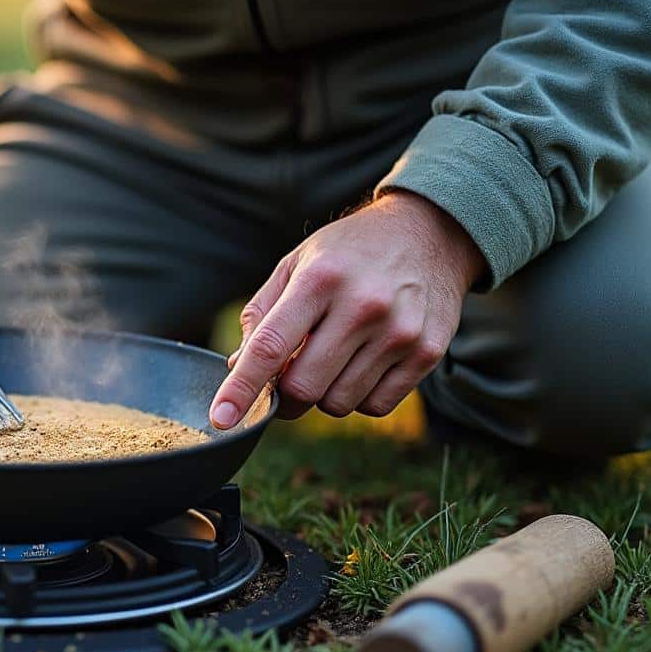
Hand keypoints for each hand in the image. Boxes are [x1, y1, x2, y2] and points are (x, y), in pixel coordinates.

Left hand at [209, 190, 485, 428]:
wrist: (430, 232)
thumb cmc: (349, 251)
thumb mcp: (297, 263)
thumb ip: (262, 314)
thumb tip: (238, 367)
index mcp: (320, 280)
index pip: (271, 347)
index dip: (242, 389)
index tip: (220, 419)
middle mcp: (362, 306)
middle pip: (304, 388)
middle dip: (286, 394)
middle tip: (289, 378)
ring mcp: (399, 332)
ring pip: (338, 403)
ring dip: (324, 394)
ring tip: (335, 357)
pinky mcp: (426, 352)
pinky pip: (375, 406)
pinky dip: (359, 396)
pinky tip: (364, 362)